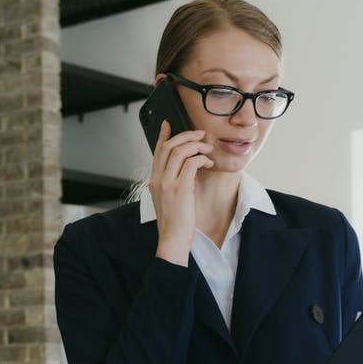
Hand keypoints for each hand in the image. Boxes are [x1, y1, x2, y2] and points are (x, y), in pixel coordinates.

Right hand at [149, 121, 213, 265]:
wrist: (172, 239)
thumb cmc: (174, 223)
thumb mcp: (168, 200)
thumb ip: (172, 183)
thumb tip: (186, 171)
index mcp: (154, 181)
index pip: (157, 152)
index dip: (163, 135)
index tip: (168, 124)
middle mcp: (158, 179)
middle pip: (168, 146)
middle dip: (186, 136)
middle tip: (199, 134)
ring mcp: (167, 183)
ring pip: (180, 151)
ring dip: (196, 146)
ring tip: (207, 149)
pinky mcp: (180, 188)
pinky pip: (191, 163)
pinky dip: (201, 159)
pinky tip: (208, 163)